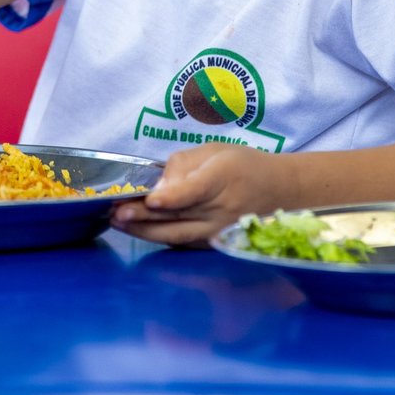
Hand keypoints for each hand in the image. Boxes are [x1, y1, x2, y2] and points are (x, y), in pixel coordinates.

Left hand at [111, 144, 287, 246]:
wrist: (279, 192)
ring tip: (118, 223)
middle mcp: (221, 210)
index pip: (195, 192)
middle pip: (178, 216)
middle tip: (115, 212)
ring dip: (144, 231)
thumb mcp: (215, 150)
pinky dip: (158, 238)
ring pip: (177, 236)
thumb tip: (159, 187)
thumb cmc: (243, 165)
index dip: (172, 198)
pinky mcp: (214, 244)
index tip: (150, 200)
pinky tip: (137, 231)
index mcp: (223, 178)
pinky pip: (182, 243)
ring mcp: (218, 232)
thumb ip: (184, 164)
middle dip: (143, 216)